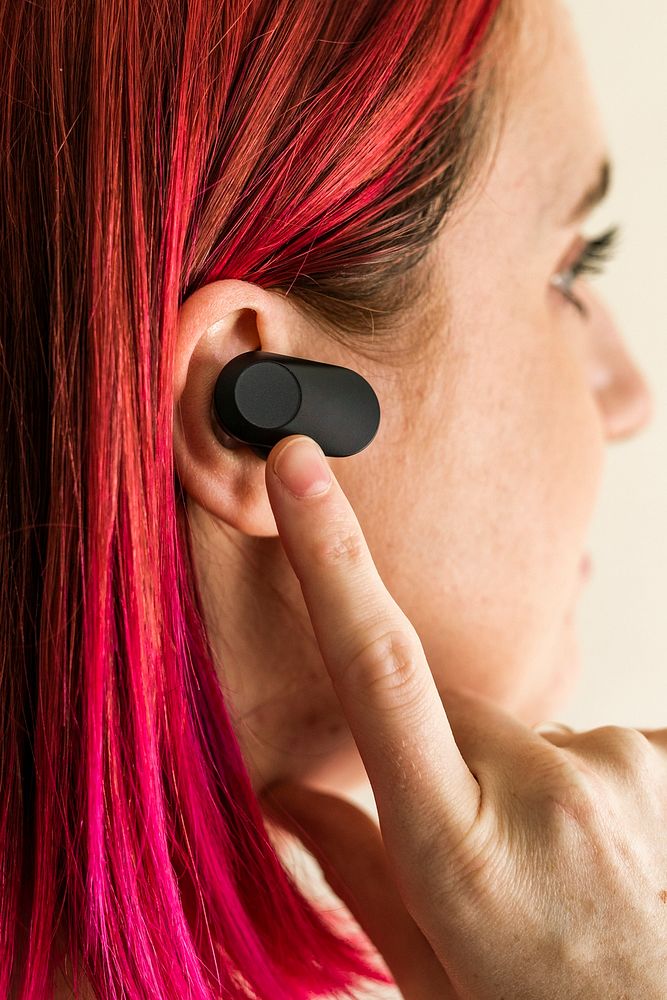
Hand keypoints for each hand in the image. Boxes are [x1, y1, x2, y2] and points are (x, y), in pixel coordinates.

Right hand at [259, 435, 666, 999]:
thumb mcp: (430, 971)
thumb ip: (354, 869)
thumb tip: (283, 795)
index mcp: (455, 847)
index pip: (377, 668)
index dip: (331, 559)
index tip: (301, 465)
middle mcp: (541, 790)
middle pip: (452, 702)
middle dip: (443, 749)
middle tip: (479, 845)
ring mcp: (615, 767)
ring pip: (527, 729)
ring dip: (520, 779)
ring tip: (555, 872)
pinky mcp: (664, 754)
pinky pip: (595, 744)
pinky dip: (583, 788)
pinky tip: (609, 860)